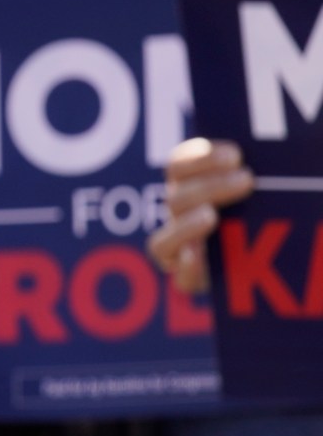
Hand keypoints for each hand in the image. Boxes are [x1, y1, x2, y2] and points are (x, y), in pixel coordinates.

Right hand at [151, 138, 254, 294]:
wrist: (266, 262)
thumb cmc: (265, 215)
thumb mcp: (260, 189)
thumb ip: (258, 174)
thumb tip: (267, 160)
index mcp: (189, 188)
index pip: (179, 165)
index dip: (201, 158)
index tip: (235, 155)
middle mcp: (179, 216)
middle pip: (177, 197)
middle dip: (209, 186)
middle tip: (246, 180)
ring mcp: (179, 249)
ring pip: (167, 237)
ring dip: (187, 224)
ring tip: (212, 216)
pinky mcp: (190, 280)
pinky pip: (180, 276)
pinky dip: (186, 265)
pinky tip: (196, 255)